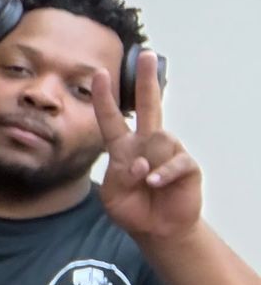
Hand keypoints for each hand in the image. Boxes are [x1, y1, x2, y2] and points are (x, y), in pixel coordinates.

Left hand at [95, 52, 199, 240]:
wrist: (157, 230)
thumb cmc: (133, 209)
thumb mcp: (113, 195)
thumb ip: (119, 177)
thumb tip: (139, 161)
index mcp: (122, 148)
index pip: (111, 118)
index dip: (104, 97)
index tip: (98, 73)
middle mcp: (146, 144)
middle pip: (148, 105)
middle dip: (147, 80)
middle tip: (146, 55)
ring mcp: (167, 153)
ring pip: (159, 139)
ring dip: (149, 160)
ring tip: (145, 181)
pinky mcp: (186, 165)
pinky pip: (175, 161)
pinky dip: (163, 172)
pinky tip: (154, 182)